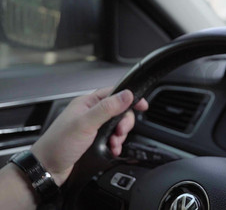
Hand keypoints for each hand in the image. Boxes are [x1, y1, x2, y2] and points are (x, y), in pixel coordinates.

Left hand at [30, 88, 147, 185]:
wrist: (47, 168)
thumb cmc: (58, 145)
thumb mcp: (85, 124)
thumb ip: (107, 108)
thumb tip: (127, 95)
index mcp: (87, 103)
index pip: (114, 93)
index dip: (129, 98)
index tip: (142, 105)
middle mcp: (90, 113)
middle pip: (119, 111)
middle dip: (124, 122)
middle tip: (120, 131)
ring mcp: (92, 127)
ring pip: (117, 125)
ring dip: (120, 135)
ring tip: (114, 143)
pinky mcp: (93, 140)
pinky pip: (112, 138)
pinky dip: (116, 144)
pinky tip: (113, 149)